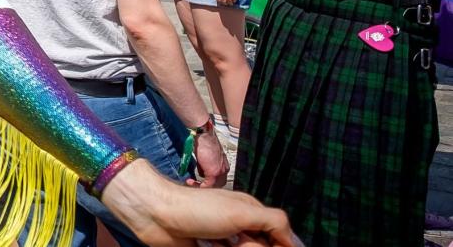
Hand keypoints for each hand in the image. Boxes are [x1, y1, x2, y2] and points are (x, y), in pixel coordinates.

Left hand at [102, 158, 295, 245]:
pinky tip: (204, 245)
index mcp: (252, 214)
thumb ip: (275, 222)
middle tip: (232, 240)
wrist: (154, 214)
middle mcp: (241, 228)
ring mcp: (224, 242)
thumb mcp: (242, 211)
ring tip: (213, 243)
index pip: (282, 238)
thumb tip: (298, 243)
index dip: (282, 245)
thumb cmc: (198, 209)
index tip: (255, 242)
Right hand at [192, 128, 228, 187]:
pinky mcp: (214, 172)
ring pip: (213, 186)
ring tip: (190, 182)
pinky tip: (191, 181)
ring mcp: (220, 171)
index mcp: (223, 165)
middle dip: (205, 186)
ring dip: (201, 186)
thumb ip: (204, 166)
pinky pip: (207, 185)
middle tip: (194, 183)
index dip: (208, 182)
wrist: (204, 135)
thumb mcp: (205, 157)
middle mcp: (224, 169)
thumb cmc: (203, 141)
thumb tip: (200, 173)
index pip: (219, 179)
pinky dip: (198, 185)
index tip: (198, 180)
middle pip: (217, 185)